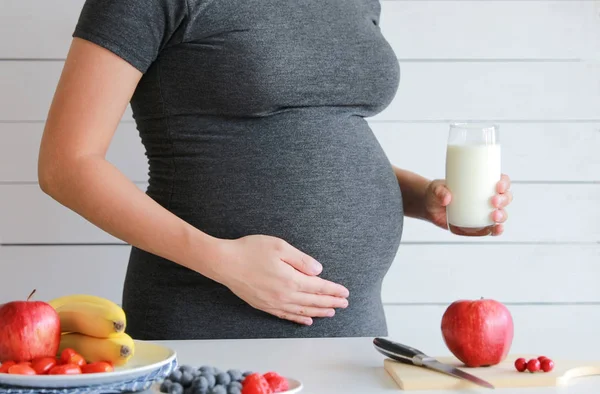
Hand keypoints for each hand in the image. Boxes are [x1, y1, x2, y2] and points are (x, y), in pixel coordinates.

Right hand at [212, 235, 349, 324]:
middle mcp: (284, 295)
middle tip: (344, 303)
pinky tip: (307, 321)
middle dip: (331, 302)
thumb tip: (318, 271)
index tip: (345, 292)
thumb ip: (301, 260)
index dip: (333, 290)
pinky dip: (299, 319)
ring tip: (331, 312)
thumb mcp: (279, 247)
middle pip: (313, 301)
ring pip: (302, 311)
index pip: (319, 288)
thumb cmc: (250, 250)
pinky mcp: (264, 306)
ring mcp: (274, 303)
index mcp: (291, 280)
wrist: (224, 263)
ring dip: (319, 312)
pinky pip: (286, 316)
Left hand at [424, 174, 512, 235]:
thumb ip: (439, 191)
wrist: (430, 208)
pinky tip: (498, 229)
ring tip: (494, 216)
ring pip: (501, 213)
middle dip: (504, 199)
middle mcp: (487, 198)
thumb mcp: (435, 189)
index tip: (498, 185)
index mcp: (482, 184)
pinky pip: (492, 228)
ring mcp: (484, 213)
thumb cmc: (436, 193)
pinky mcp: (479, 226)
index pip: (500, 181)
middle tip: (493, 201)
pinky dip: (497, 229)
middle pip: (505, 197)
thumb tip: (447, 198)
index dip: (504, 182)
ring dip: (502, 215)